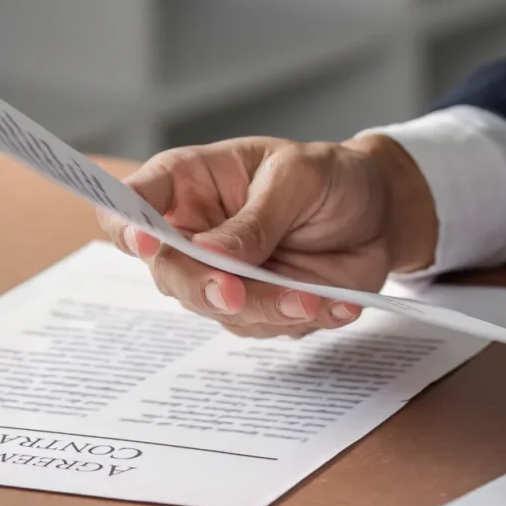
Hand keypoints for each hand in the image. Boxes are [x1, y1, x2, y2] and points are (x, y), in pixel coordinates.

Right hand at [94, 135, 437, 337]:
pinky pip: (263, 328)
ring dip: (264, 309)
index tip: (142, 238)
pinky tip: (337, 304)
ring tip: (311, 297)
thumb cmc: (330, 177)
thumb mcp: (298, 177)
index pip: (133, 202)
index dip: (125, 222)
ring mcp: (223, 276)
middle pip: (167, 271)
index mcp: (190, 183)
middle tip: (233, 292)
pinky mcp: (256, 308)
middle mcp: (196, 233)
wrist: (380, 214)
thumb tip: (210, 254)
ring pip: (216, 309)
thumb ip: (255, 218)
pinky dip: (300, 321)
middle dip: (200, 286)